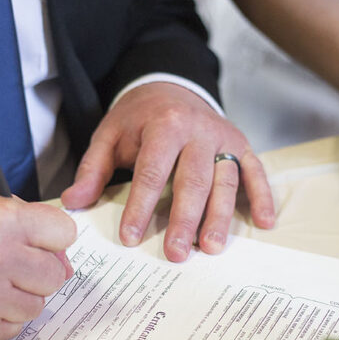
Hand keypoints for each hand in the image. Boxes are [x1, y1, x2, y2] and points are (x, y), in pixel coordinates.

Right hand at [0, 191, 76, 339]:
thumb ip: (35, 227)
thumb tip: (67, 266)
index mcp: (1, 219)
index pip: (65, 233)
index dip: (51, 238)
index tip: (35, 240)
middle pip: (55, 275)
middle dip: (37, 272)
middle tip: (9, 264)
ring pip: (37, 306)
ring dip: (19, 297)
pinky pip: (14, 328)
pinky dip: (1, 317)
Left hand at [61, 82, 274, 261]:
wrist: (170, 86)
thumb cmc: (138, 118)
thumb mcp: (109, 134)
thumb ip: (93, 168)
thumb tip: (74, 202)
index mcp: (165, 124)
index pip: (152, 172)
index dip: (141, 207)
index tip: (131, 238)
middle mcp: (199, 130)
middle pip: (193, 181)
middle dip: (184, 219)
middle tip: (177, 253)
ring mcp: (223, 138)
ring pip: (225, 181)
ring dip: (220, 217)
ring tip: (212, 247)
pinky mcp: (241, 145)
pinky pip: (255, 172)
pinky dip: (263, 197)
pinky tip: (264, 223)